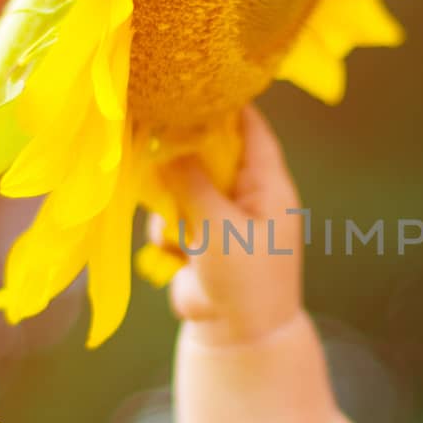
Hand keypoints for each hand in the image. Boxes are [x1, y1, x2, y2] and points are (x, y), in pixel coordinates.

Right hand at [148, 104, 306, 345]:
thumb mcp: (217, 225)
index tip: (190, 84)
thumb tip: (168, 140)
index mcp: (268, 184)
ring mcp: (222, 217)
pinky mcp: (200, 239)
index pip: (250, 127)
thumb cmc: (244, 278)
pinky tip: (175, 258)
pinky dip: (167, 235)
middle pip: (209, 152)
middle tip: (154, 152)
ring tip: (178, 237)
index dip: (224, 103)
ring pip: (182, 186)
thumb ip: (191, 181)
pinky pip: (172, 218)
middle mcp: (247, 194)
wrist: (239, 338)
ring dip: (171, 207)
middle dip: (181, 160)